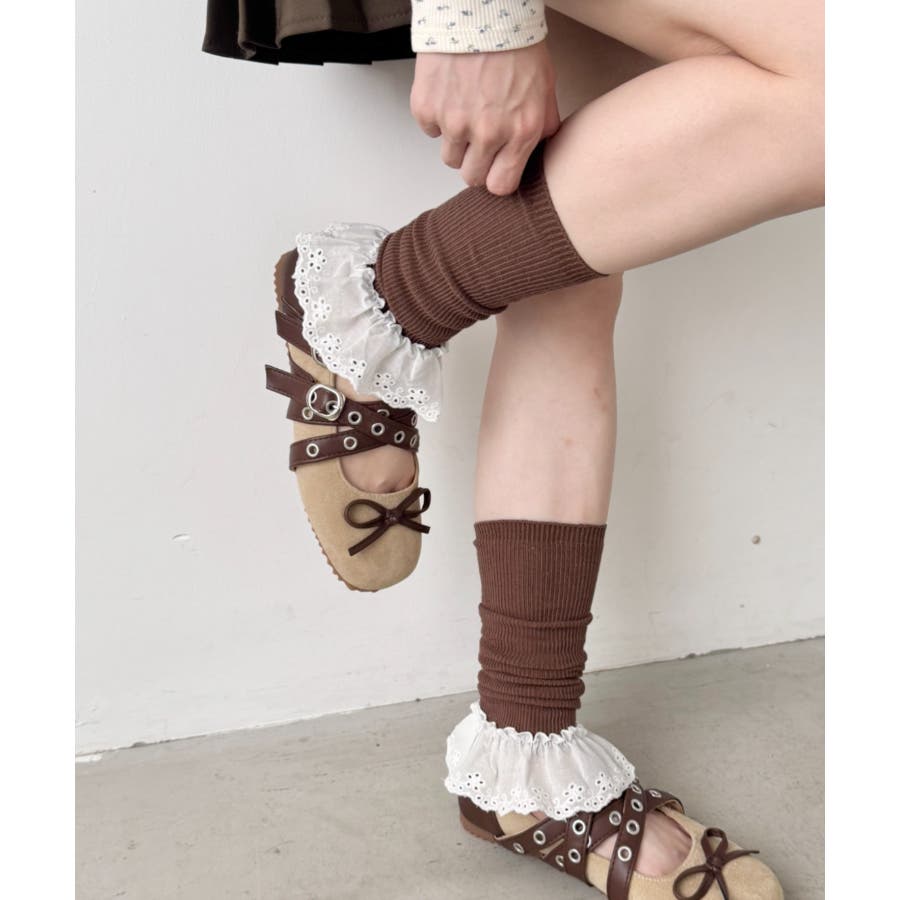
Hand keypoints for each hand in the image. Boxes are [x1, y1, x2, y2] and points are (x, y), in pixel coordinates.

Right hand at [410, 42, 560, 195]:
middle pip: (472, 177)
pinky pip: (430, 130)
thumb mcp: (544, 85)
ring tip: (465, 111)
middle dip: (475, 163)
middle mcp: (487, 133)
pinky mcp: (427, 109)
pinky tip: (450, 93)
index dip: (497, 178)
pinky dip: (437, 116)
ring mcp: (454, 123)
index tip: (495, 169)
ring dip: (456, 142)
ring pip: (449, 158)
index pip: (501, 186)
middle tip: (478, 139)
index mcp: (519, 132)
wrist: (479, 9)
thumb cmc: (514, 43)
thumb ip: (543, 123)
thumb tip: (538, 147)